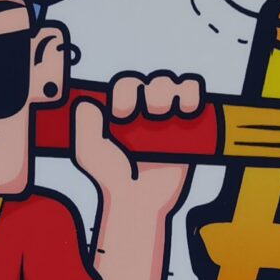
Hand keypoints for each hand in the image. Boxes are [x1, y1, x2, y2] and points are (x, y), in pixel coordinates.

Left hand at [68, 72, 200, 218]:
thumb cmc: (112, 176)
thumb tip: (87, 102)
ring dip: (170, 93)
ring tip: (164, 114)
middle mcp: (145, 109)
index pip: (128, 84)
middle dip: (153, 93)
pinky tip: (186, 111)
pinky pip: (195, 98)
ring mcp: (168, 117)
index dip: (127, 93)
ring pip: (173, 84)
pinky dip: (192, 95)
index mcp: (123, 109)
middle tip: (150, 115)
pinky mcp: (189, 127)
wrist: (138, 199)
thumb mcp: (89, 151)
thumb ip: (84, 126)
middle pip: (154, 80)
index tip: (122, 116)